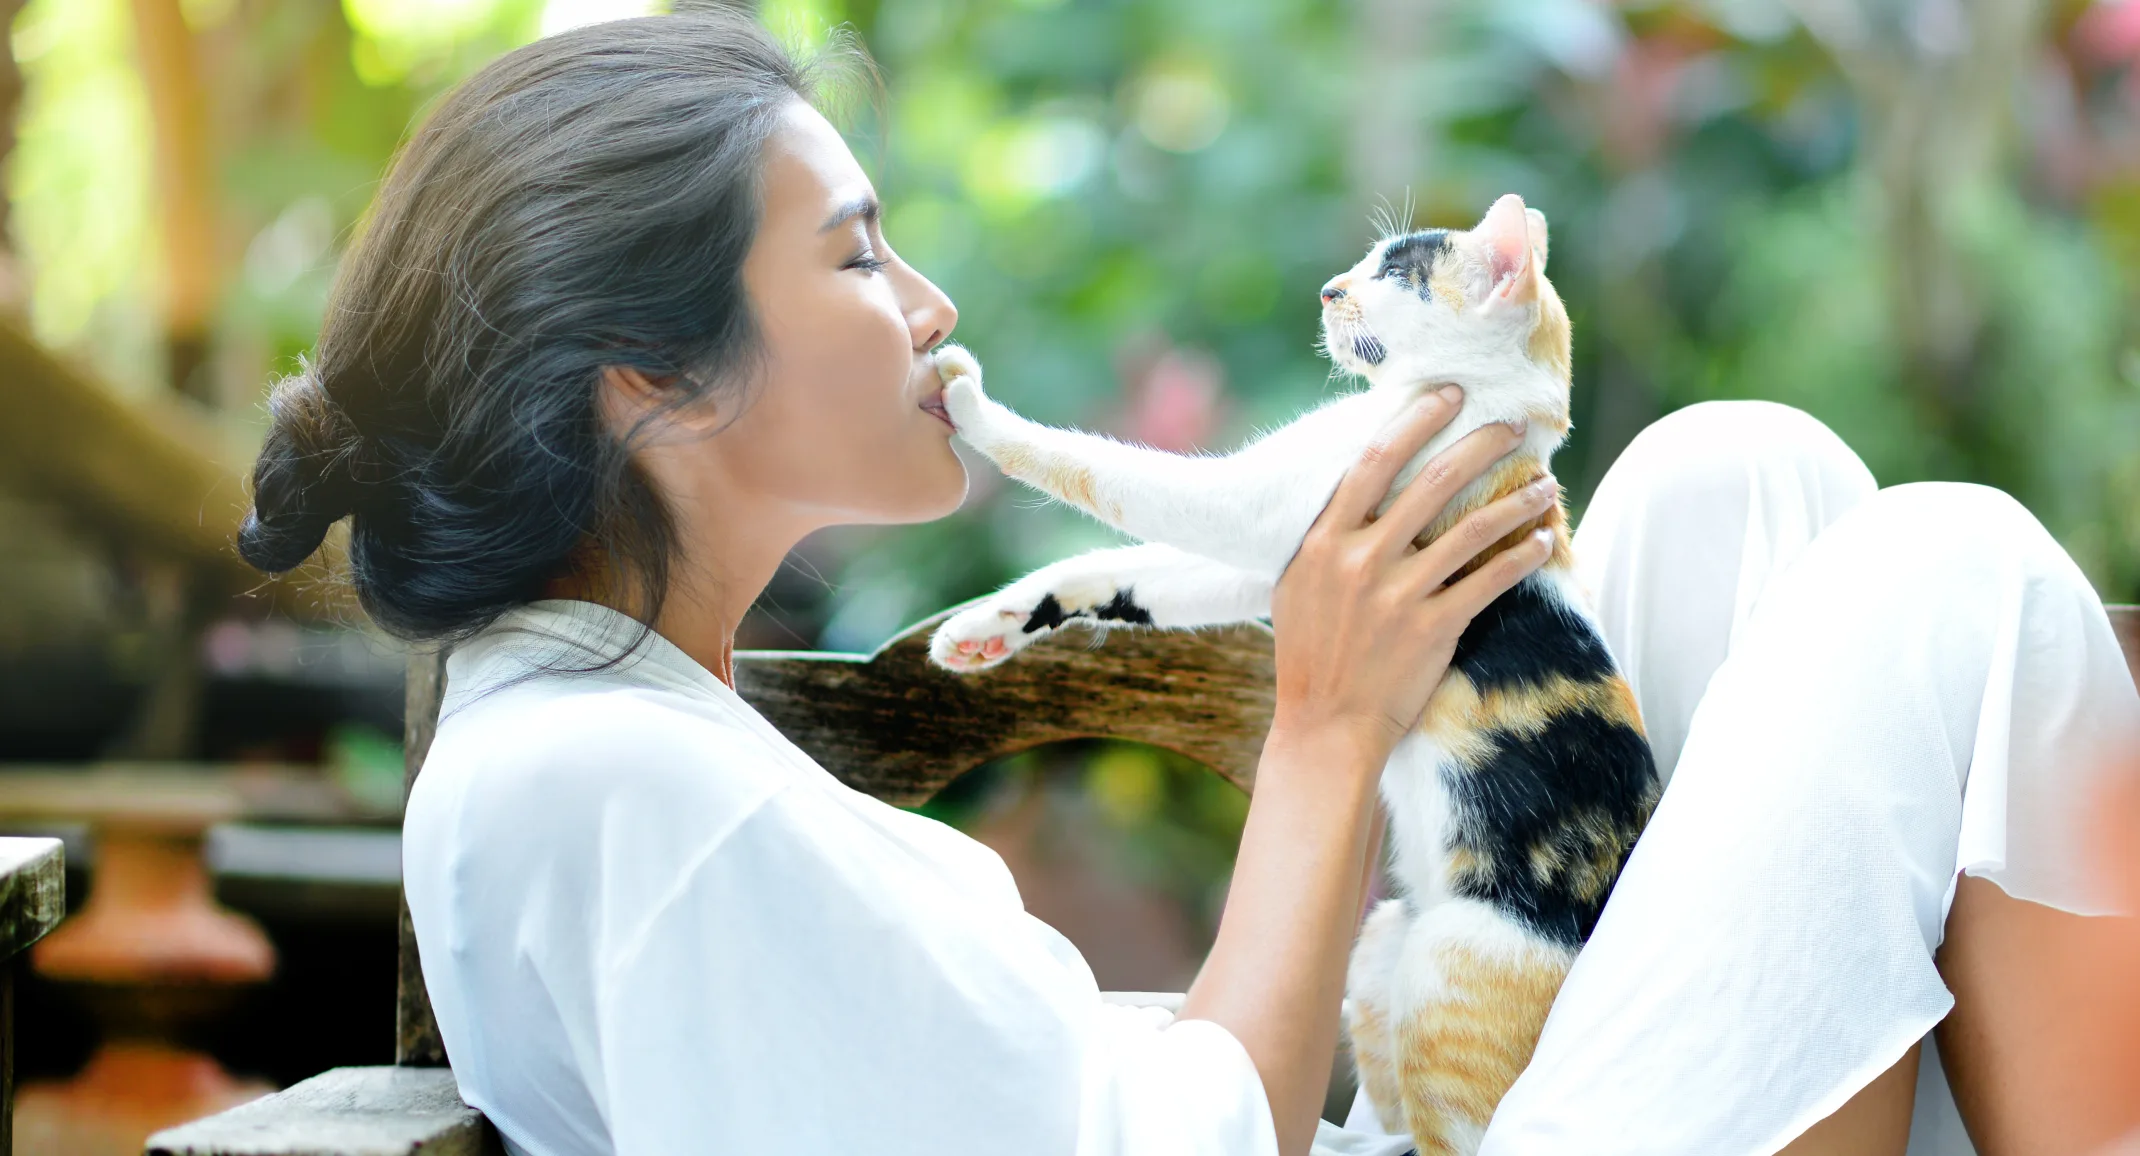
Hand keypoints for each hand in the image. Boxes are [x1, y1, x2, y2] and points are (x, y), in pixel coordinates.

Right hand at [1269, 385, 1555, 760]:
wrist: (1324, 726)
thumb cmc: (1309, 653)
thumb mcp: (1297, 584)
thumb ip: (1327, 537)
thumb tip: (1362, 488)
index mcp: (1323, 541)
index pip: (1375, 461)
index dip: (1415, 421)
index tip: (1448, 396)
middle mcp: (1360, 560)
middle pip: (1433, 483)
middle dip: (1480, 445)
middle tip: (1512, 427)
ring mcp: (1398, 595)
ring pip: (1472, 530)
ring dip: (1517, 502)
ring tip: (1545, 483)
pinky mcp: (1432, 628)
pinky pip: (1489, 581)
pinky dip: (1521, 557)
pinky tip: (1542, 541)